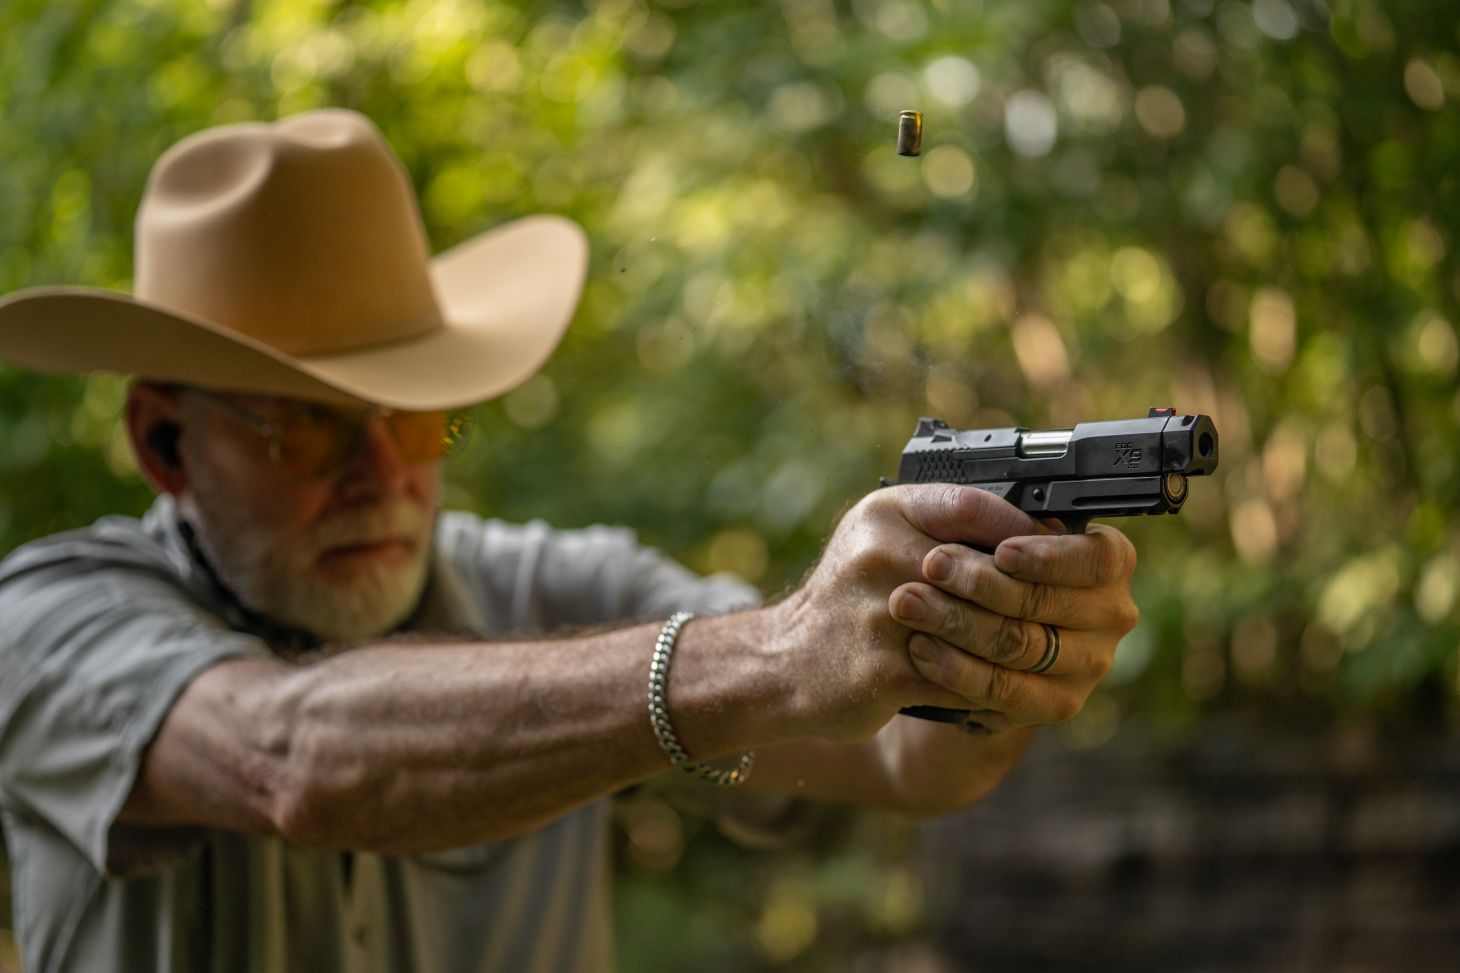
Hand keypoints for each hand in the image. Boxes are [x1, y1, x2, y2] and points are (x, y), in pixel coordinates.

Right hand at [768, 484, 1050, 741]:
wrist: (784, 662)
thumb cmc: (849, 597)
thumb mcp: (882, 537)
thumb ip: (944, 524)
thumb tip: (1040, 528)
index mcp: (884, 512)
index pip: (974, 506)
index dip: (1023, 530)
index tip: (1053, 551)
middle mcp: (877, 555)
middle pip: (987, 572)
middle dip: (1029, 595)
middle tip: (1061, 609)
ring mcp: (879, 614)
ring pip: (982, 628)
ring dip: (1017, 644)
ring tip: (1044, 649)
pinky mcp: (883, 670)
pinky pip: (963, 678)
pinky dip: (990, 685)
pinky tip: (1006, 685)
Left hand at [887, 523, 1138, 731]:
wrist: (965, 615)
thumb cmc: (976, 553)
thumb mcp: (976, 523)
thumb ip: (987, 513)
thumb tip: (995, 522)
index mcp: (1109, 561)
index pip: (1097, 560)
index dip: (1049, 557)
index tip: (1002, 552)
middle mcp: (1109, 614)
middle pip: (1047, 603)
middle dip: (981, 584)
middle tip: (931, 565)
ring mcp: (1087, 665)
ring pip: (1022, 647)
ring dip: (959, 624)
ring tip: (909, 603)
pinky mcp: (1055, 703)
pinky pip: (1006, 692)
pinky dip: (959, 671)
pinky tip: (922, 650)